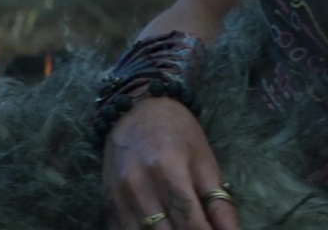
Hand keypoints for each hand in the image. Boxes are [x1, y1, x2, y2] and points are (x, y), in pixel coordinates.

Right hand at [102, 96, 241, 229]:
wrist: (138, 110)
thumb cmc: (178, 133)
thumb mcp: (205, 163)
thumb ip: (220, 205)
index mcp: (169, 169)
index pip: (191, 223)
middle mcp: (138, 185)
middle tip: (200, 228)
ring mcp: (118, 196)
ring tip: (180, 226)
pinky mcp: (107, 203)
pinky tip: (160, 226)